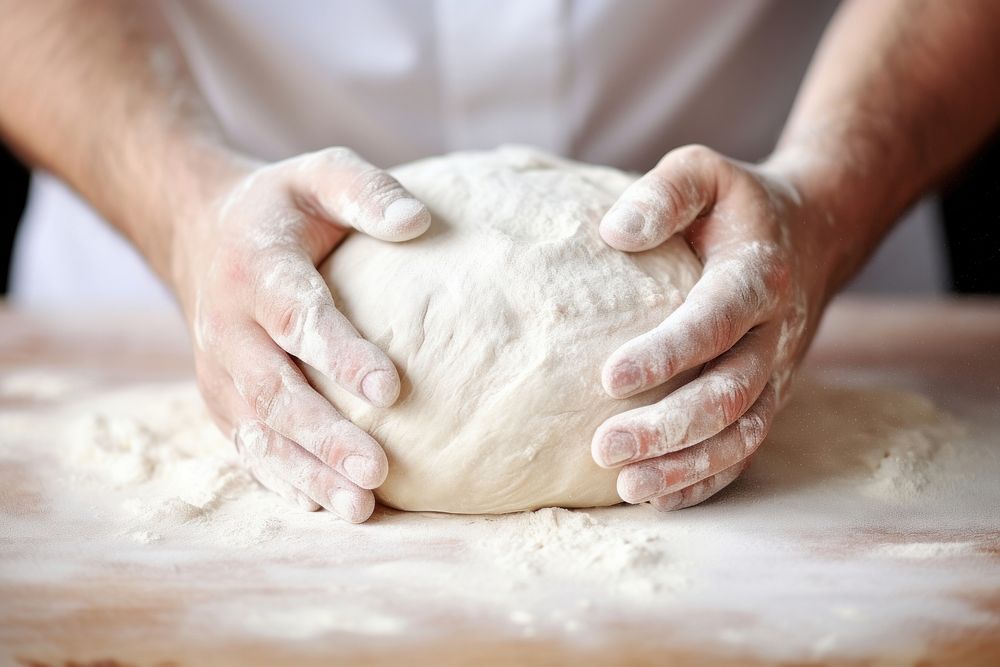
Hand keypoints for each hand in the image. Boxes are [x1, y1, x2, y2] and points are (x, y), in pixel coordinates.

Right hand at [172, 147, 429, 521]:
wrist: (204, 235)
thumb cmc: (284, 208)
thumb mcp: (319, 175)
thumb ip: (365, 191)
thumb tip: (419, 221)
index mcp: (256, 267)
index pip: (297, 316)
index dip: (341, 354)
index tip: (390, 390)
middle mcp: (229, 326)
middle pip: (276, 390)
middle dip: (325, 436)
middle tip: (377, 471)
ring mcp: (220, 371)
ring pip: (260, 432)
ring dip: (307, 473)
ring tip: (359, 509)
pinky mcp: (222, 401)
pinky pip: (248, 448)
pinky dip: (283, 480)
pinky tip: (324, 507)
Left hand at [590, 145, 836, 510]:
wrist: (814, 234)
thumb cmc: (738, 206)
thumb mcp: (706, 173)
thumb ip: (665, 192)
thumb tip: (614, 232)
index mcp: (756, 277)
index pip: (714, 322)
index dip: (667, 354)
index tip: (609, 379)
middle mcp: (773, 333)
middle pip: (729, 394)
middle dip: (669, 428)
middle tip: (604, 448)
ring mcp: (776, 373)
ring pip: (741, 434)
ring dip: (686, 465)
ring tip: (626, 487)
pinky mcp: (769, 397)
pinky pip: (745, 450)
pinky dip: (706, 479)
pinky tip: (656, 495)